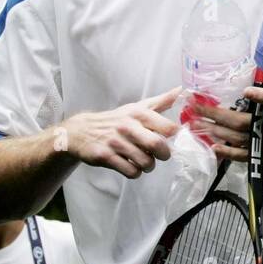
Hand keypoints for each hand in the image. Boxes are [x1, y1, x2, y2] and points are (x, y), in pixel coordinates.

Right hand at [60, 88, 179, 178]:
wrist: (81, 131)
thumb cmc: (116, 120)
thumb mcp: (137, 107)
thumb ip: (161, 101)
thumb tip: (181, 90)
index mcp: (138, 114)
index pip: (167, 127)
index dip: (175, 137)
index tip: (173, 140)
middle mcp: (127, 126)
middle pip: (156, 145)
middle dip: (164, 155)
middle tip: (161, 155)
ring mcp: (115, 142)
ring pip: (145, 162)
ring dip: (149, 166)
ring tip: (145, 162)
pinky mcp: (105, 156)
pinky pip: (130, 171)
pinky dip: (135, 173)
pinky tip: (132, 167)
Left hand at [193, 86, 262, 164]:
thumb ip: (261, 98)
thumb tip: (237, 80)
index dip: (261, 97)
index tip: (246, 91)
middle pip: (242, 122)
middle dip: (216, 114)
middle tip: (195, 107)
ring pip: (237, 137)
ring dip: (214, 130)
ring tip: (195, 123)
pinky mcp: (261, 157)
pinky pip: (242, 155)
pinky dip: (227, 151)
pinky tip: (212, 146)